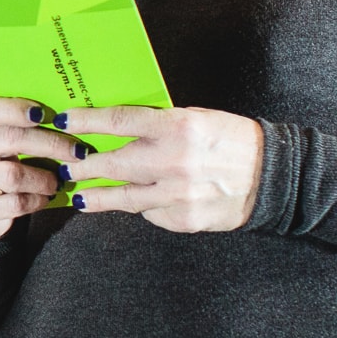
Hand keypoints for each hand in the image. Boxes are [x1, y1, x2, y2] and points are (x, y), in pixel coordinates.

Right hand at [0, 96, 87, 239]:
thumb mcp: (5, 139)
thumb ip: (25, 125)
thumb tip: (65, 115)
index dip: (14, 109)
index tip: (43, 113)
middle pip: (9, 139)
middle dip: (50, 144)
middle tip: (76, 151)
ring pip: (12, 175)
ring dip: (43, 178)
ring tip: (57, 182)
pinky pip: (15, 203)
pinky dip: (37, 200)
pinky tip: (44, 198)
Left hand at [60, 105, 263, 232]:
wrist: (271, 175)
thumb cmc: (231, 140)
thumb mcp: (196, 119)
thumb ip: (158, 125)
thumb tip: (116, 131)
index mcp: (177, 126)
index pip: (119, 121)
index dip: (87, 121)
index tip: (65, 121)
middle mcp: (173, 160)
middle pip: (113, 163)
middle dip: (83, 166)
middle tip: (65, 167)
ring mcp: (177, 194)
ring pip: (124, 197)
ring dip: (97, 196)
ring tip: (79, 196)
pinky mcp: (183, 218)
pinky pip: (150, 213)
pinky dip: (140, 207)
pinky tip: (130, 204)